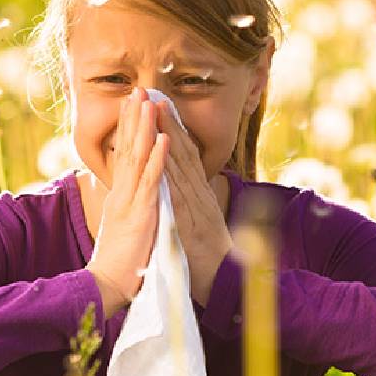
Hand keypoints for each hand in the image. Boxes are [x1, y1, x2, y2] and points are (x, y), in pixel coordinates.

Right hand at [87, 87, 169, 317]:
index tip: (133, 104)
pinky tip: (164, 139)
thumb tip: (128, 193)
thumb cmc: (119, 261)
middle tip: (137, 90)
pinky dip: (158, 159)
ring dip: (144, 128)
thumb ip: (126, 206)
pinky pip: (152, 182)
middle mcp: (122, 193)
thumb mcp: (122, 226)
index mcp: (119, 195)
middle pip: (127, 148)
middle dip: (133, 118)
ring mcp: (130, 201)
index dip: (129, 128)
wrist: (107, 285)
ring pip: (138, 158)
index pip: (123, 154)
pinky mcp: (141, 214)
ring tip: (149, 102)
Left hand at [154, 99, 232, 306]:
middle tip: (153, 93)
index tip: (158, 104)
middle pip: (181, 150)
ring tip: (155, 109)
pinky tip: (162, 151)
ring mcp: (195, 205)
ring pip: (180, 164)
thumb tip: (182, 187)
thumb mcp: (198, 222)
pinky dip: (170, 170)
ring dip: (167, 135)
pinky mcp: (189, 220)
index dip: (171, 128)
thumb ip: (190, 202)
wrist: (223, 282)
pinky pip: (178, 192)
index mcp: (198, 193)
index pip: (183, 154)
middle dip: (167, 121)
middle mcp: (198, 193)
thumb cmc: (207, 256)